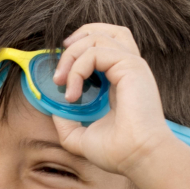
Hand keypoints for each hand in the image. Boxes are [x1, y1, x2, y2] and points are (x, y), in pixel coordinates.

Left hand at [50, 23, 174, 174]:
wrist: (136, 157)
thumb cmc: (116, 151)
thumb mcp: (80, 137)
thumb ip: (66, 123)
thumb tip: (53, 109)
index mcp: (120, 80)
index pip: (104, 46)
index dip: (79, 49)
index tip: (60, 73)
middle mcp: (128, 68)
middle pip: (105, 31)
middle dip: (75, 41)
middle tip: (58, 72)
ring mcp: (131, 65)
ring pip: (98, 37)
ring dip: (71, 56)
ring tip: (61, 83)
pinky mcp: (131, 66)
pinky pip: (96, 52)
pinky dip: (77, 69)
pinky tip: (72, 95)